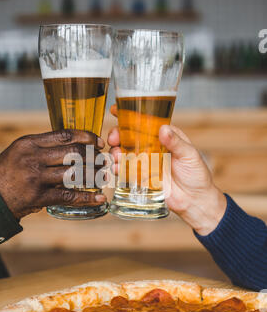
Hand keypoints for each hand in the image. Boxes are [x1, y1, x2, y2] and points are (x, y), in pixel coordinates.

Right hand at [0, 129, 105, 219]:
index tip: (99, 142)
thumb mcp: (21, 151)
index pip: (65, 135)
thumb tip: (75, 144)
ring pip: (74, 174)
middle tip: (104, 161)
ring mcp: (36, 177)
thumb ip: (44, 146)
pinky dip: (87, 198)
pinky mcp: (38, 197)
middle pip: (74, 153)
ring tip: (103, 177)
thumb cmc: (9, 171)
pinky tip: (98, 198)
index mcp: (30, 143)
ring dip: (94, 176)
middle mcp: (33, 158)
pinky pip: (68, 196)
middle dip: (94, 157)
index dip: (87, 137)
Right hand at [108, 105, 226, 235]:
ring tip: (117, 156)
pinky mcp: (141, 177)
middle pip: (129, 136)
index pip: (146, 122)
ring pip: (125, 153)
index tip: (116, 110)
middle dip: (117, 135)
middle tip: (113, 138)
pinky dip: (119, 169)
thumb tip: (163, 129)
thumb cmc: (197, 175)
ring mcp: (145, 162)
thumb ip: (176, 143)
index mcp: (164, 137)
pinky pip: (126, 171)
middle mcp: (152, 147)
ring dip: (116, 152)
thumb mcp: (190, 155)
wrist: (195, 201)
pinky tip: (117, 169)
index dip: (129, 115)